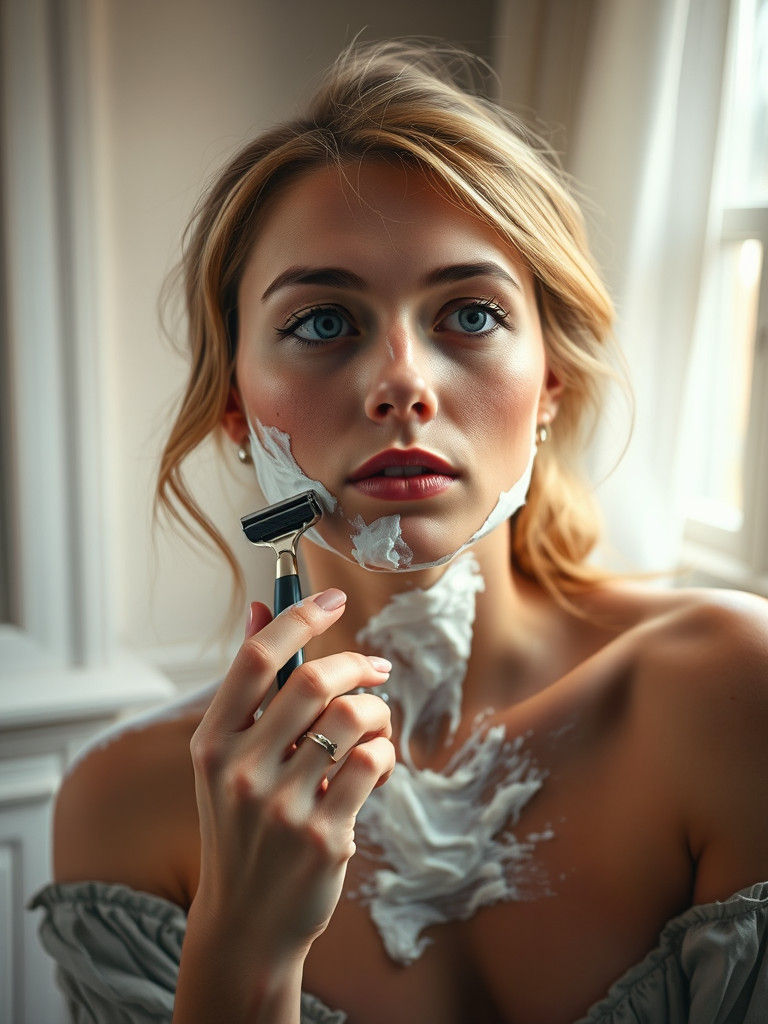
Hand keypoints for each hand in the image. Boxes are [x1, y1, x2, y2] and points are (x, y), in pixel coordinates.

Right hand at [188, 589, 394, 971]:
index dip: (300, 616)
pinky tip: (376, 766)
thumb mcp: (227, 758)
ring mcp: (282, 806)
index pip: (257, 658)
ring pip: (354, 717)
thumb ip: (248, 685)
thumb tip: (262, 607)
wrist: (246, 922)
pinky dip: (386, 752)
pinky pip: (374, 763)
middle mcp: (240, 770)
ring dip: (378, 711)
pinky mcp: (324, 836)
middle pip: (315, 681)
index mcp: (212, 743)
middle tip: (378, 669)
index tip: (333, 597)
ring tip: (375, 727)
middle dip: (358, 664)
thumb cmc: (242, 826)